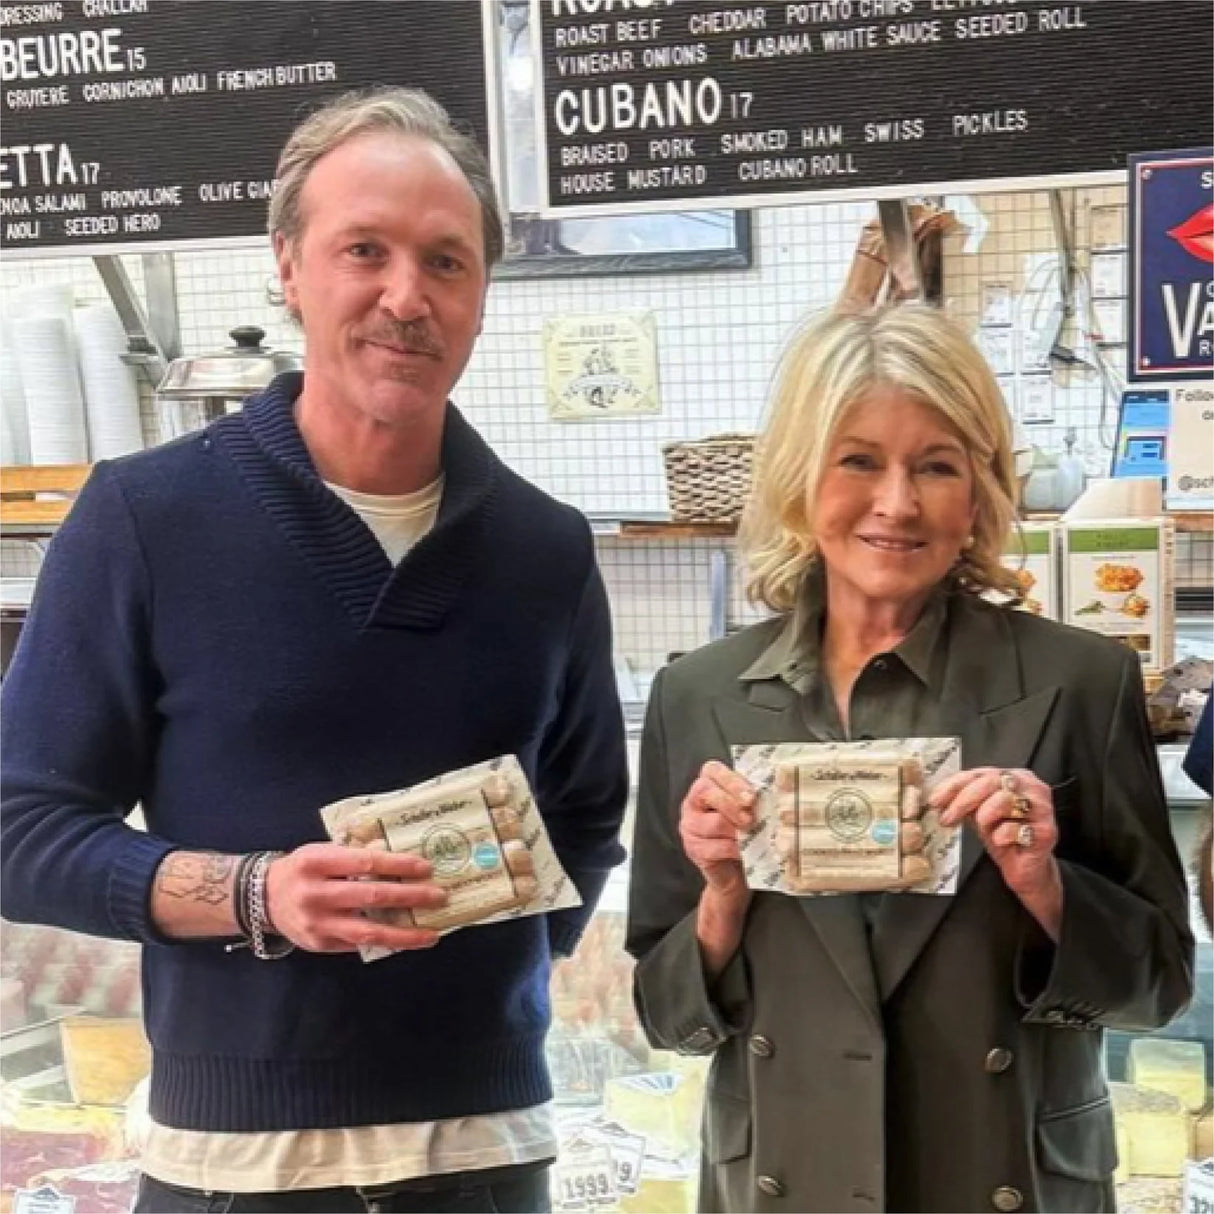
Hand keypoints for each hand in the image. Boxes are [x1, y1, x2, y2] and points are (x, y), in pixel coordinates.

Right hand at [264, 843, 448, 953]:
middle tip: (439, 896)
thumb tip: (399, 860)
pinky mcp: (320, 944)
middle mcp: (315, 894)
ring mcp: (317, 923)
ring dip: (404, 934)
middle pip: (372, 897)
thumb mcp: (322, 851)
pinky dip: (386, 943)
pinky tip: (407, 939)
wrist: (263, 897)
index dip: (398, 865)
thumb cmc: (303, 869)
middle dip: (410, 897)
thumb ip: (354, 855)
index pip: (365, 863)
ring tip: (431, 933)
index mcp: (316, 862)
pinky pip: (359, 946)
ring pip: (368, 932)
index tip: (426, 868)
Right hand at [680, 760, 755, 899]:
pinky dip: (734, 849)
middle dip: (732, 804)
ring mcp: (689, 825)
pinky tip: (745, 851)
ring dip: (737, 830)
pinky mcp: (692, 848)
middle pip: (707, 792)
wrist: (735, 869)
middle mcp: (692, 801)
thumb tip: (775, 790)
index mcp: (707, 783)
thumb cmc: (744, 831)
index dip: (732, 781)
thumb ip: (751, 797)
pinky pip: (715, 847)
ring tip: (753, 835)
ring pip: (714, 822)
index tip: (751, 796)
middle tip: (751, 818)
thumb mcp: (748, 808)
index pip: (712, 770)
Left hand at [930, 767, 1062, 938]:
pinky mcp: (1047, 832)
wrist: (1026, 868)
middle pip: (992, 782)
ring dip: (984, 813)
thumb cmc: (1004, 836)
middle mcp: (1032, 788)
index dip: (954, 786)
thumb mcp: (979, 814)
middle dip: (963, 800)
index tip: (935, 801)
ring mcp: (1042, 809)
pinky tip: (999, 840)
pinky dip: (1002, 834)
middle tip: (947, 817)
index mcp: (1015, 777)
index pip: (980, 773)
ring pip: (1005, 799)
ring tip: (979, 826)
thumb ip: (964, 801)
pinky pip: (1018, 828)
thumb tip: (938, 798)